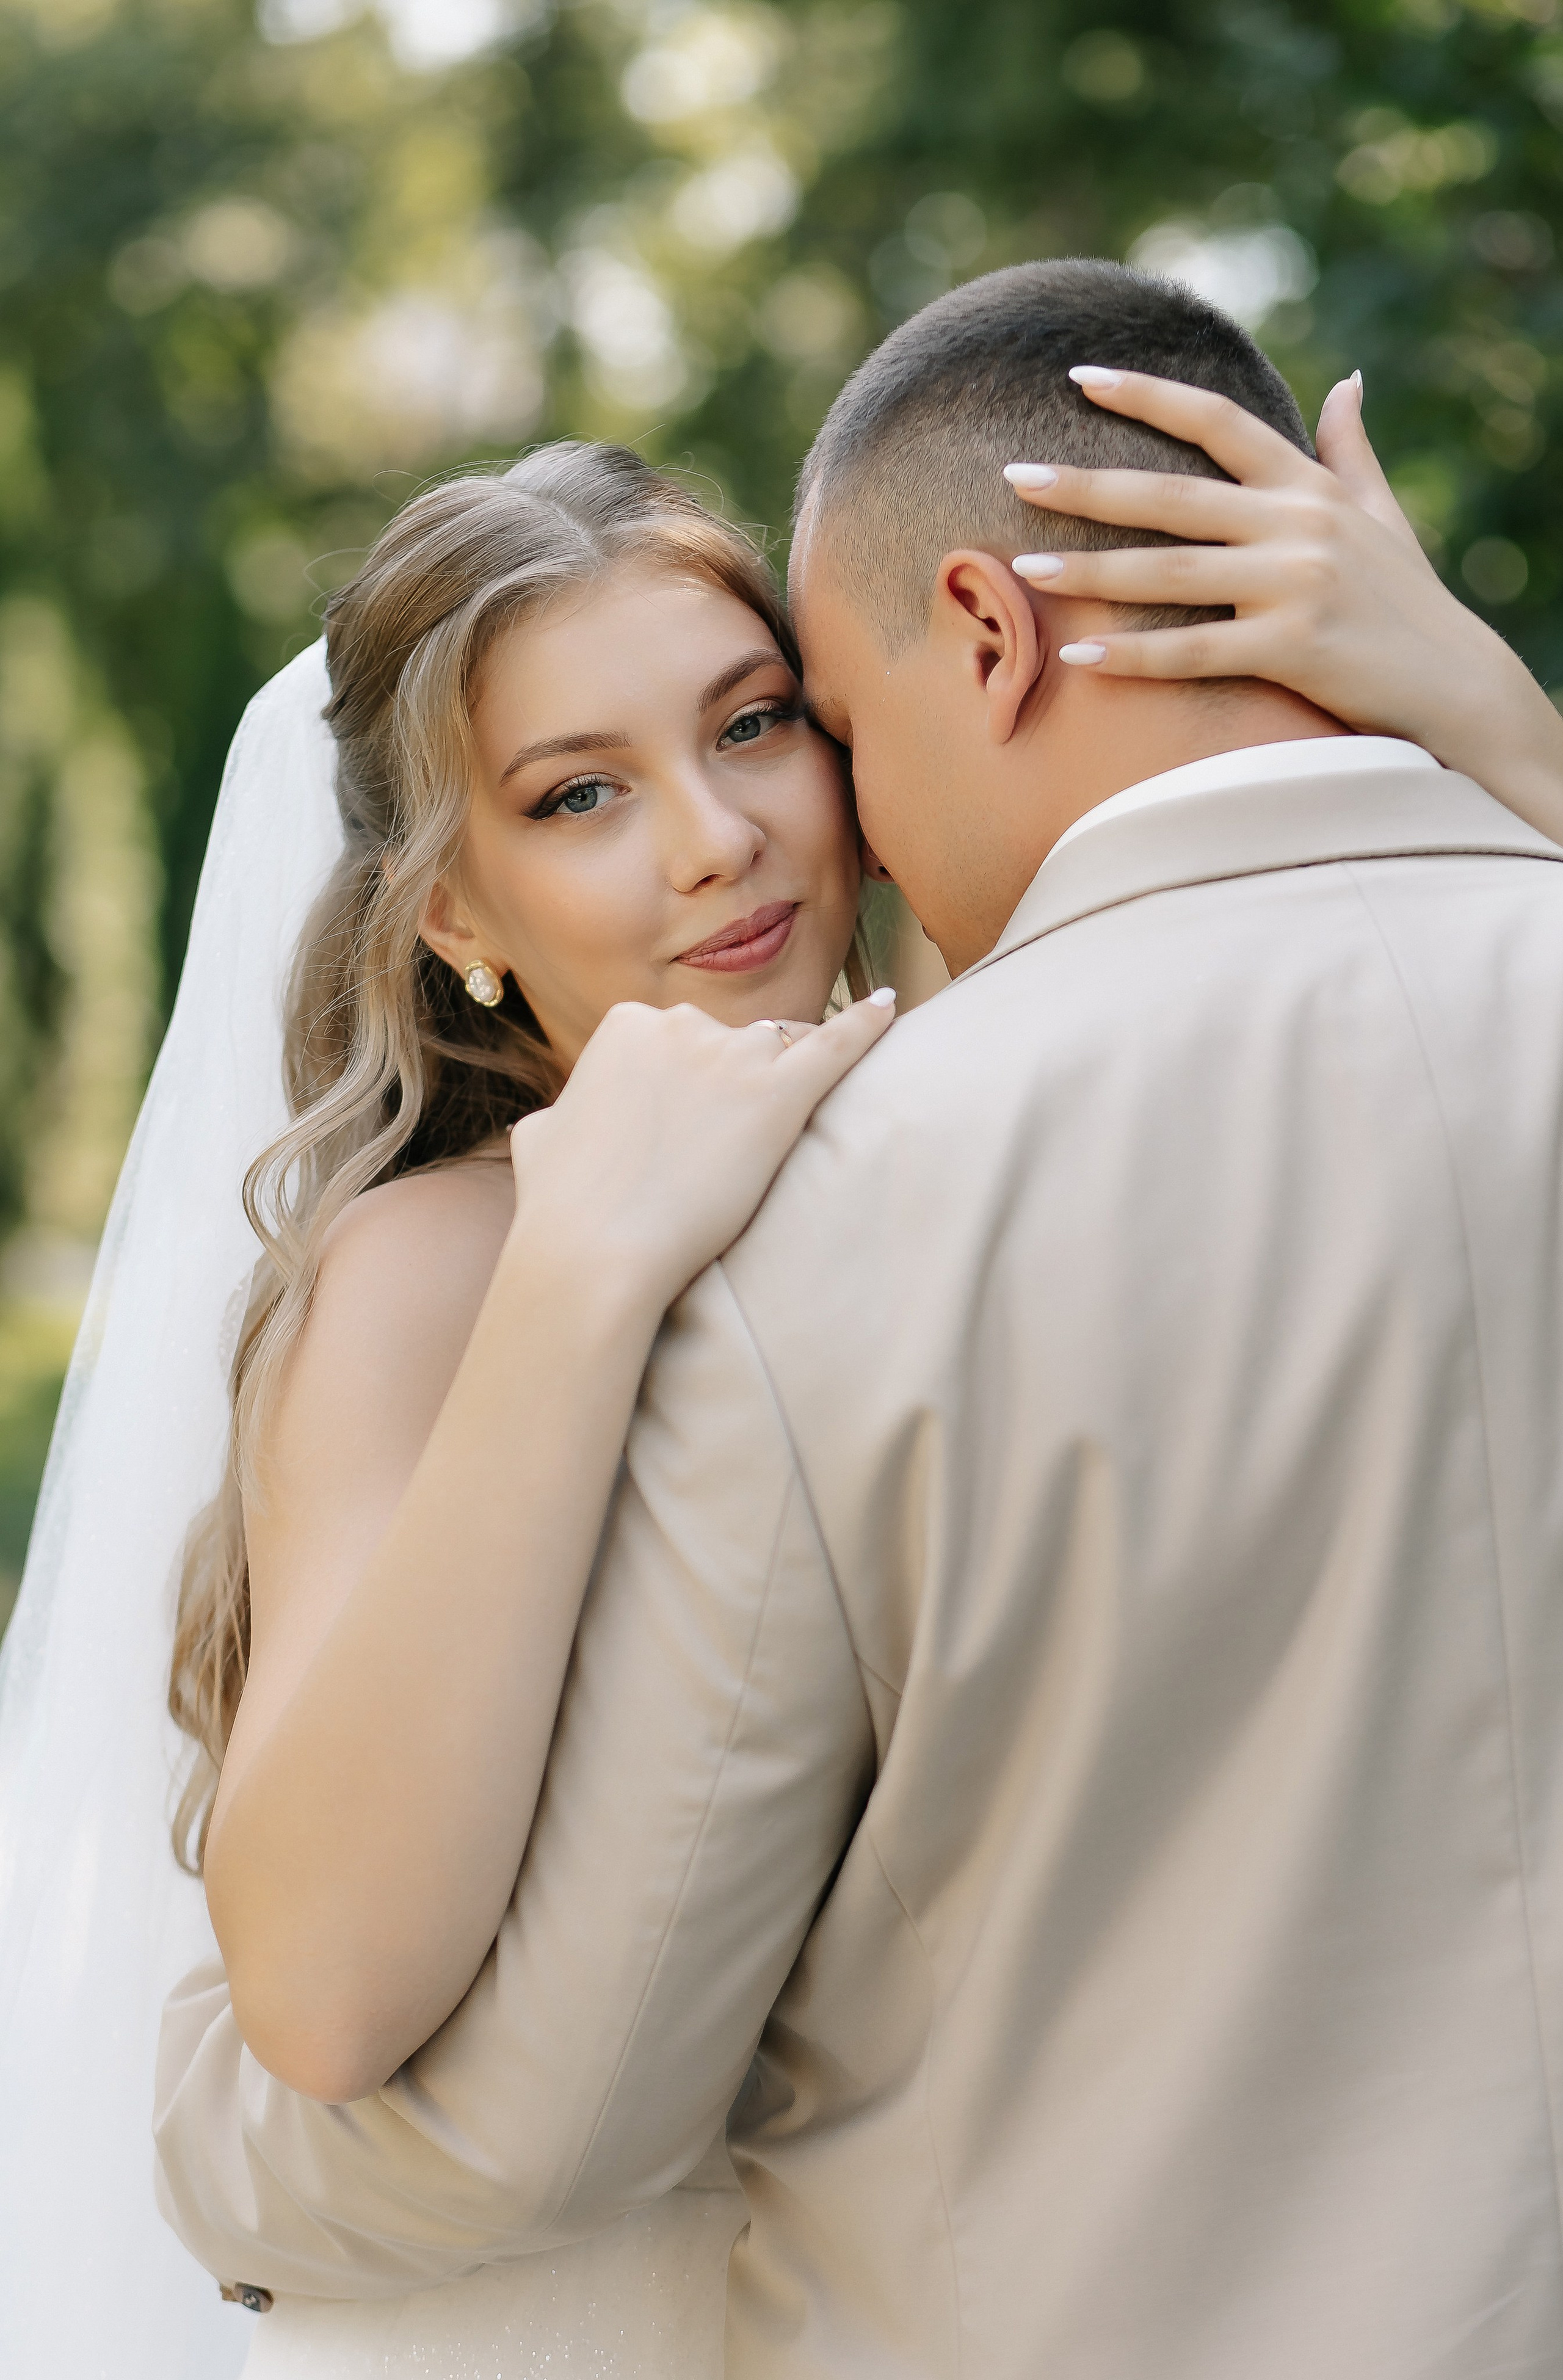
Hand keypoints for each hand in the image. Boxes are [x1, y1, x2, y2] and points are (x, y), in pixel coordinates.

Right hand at [507, 991, 896, 1309]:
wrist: (597, 1246)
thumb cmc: (563, 1204)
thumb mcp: (543, 1135)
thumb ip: (565, 1112)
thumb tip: (562, 1119)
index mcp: (626, 1025)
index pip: (676, 1036)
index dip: (686, 1082)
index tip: (682, 1123)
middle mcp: (681, 1025)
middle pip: (729, 1040)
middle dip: (731, 1082)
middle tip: (722, 1143)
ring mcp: (733, 1056)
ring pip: (780, 1045)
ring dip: (784, 1072)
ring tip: (784, 1114)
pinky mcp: (779, 1095)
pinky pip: (836, 1046)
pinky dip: (866, 1026)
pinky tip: (889, 1008)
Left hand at [1003, 369, 1562, 846]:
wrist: (1459, 684)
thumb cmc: (1409, 603)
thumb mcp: (1383, 515)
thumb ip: (1352, 450)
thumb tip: (1349, 382)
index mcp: (1307, 487)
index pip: (1217, 420)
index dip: (1147, 393)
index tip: (1079, 374)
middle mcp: (1298, 524)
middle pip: (1171, 496)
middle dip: (1088, 483)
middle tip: (1014, 474)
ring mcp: (1296, 585)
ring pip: (1171, 572)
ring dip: (1092, 569)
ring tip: (1023, 565)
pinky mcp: (1294, 649)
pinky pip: (1195, 652)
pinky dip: (1135, 656)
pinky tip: (1080, 655)